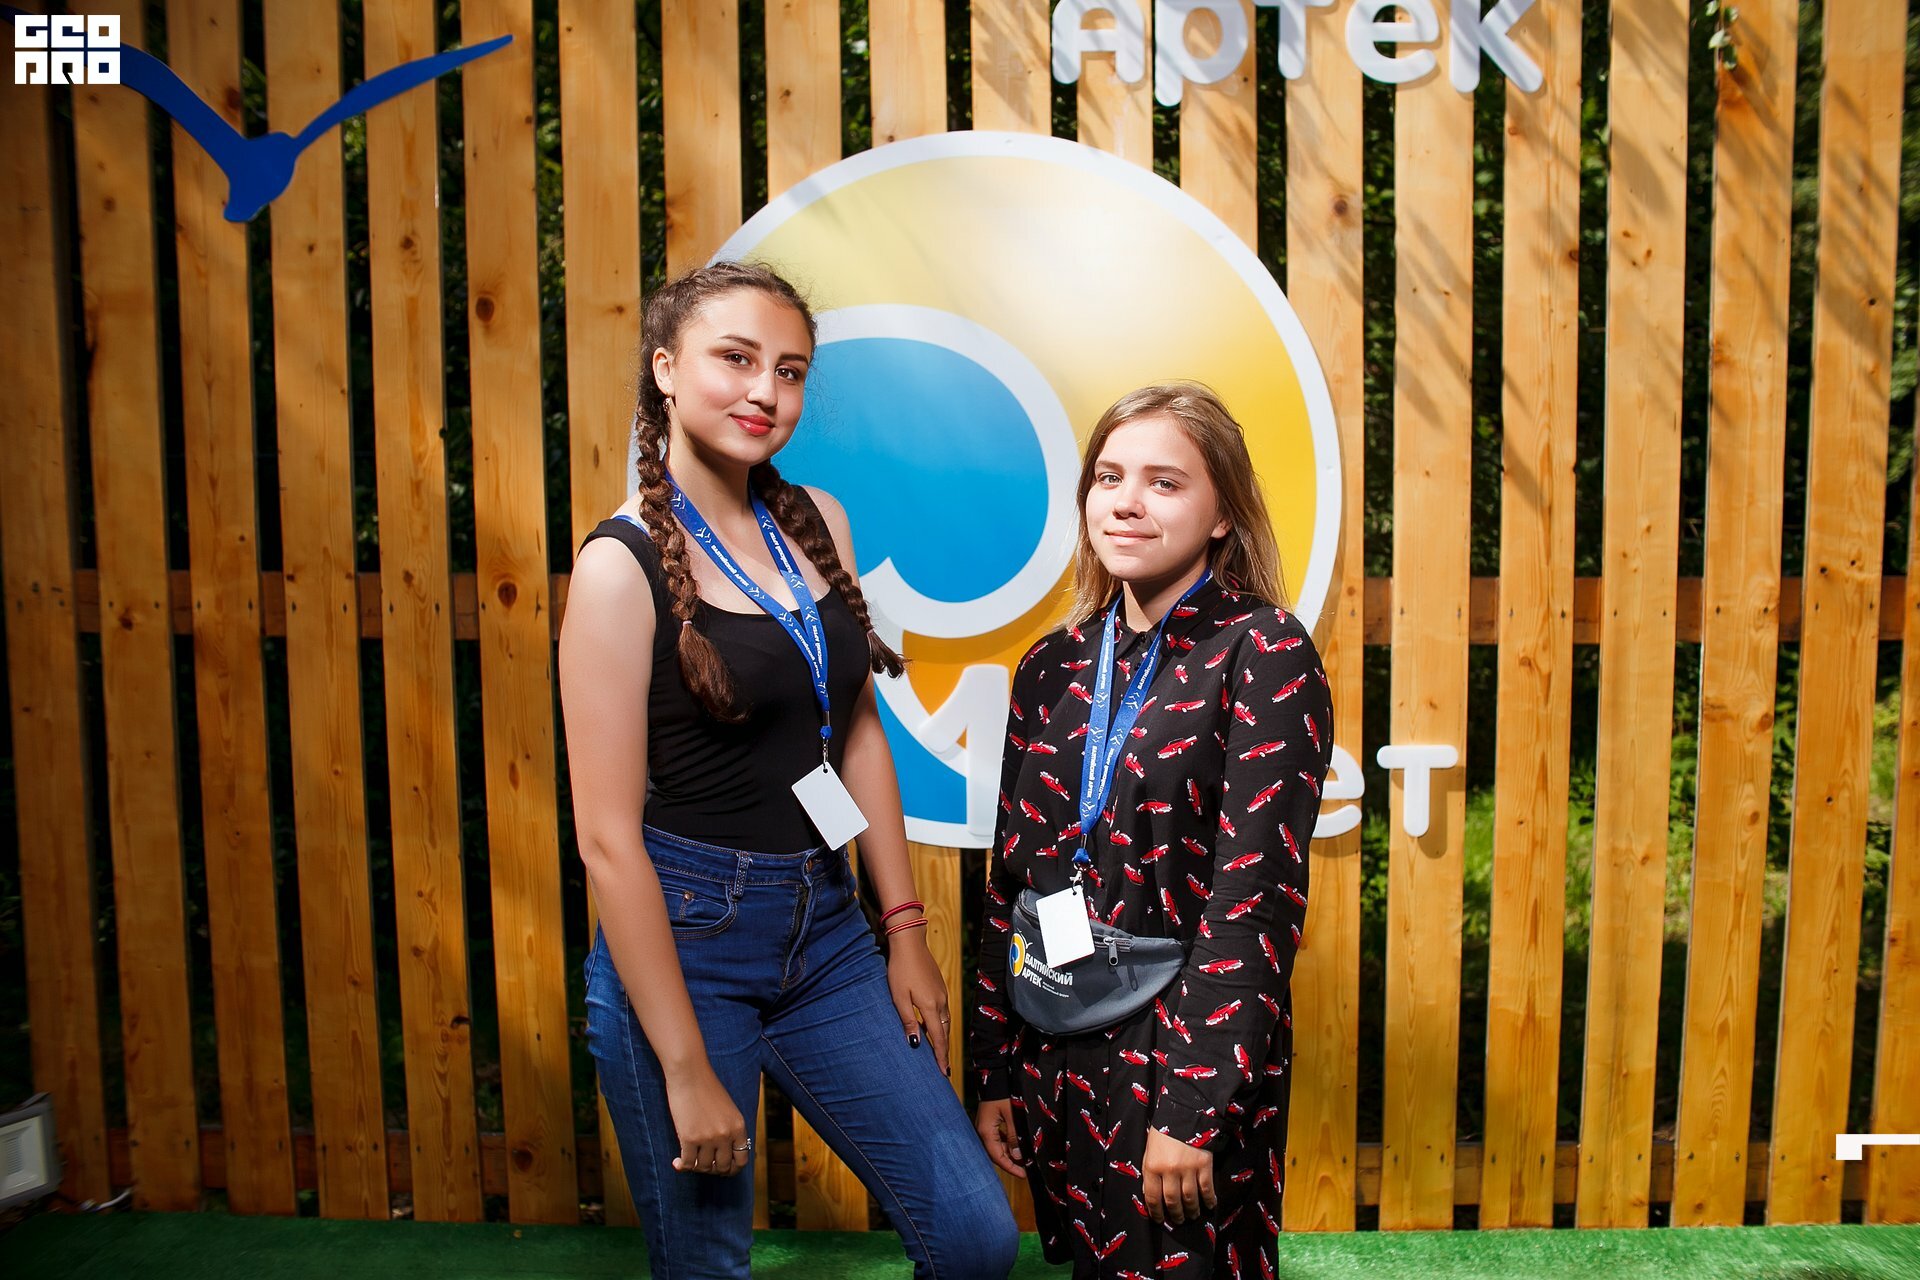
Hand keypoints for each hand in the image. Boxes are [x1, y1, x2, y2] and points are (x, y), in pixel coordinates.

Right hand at [664, 1065, 748, 1175]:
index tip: (721, 1168)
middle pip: (723, 1168)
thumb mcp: (727, 1109)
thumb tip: (721, 1155)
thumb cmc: (706, 1088)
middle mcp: (726, 1135)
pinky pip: (688, 1164)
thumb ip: (729, 1130)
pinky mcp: (689, 1138)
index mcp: (739, 1127)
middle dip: (712, 1170)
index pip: (742, 1160)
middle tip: (703, 1164)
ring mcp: (708, 1138)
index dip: (731, 1168)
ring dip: (696, 1167)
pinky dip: (682, 1166)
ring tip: (690, 1159)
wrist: (690, 1073)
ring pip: (703, 1168)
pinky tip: (677, 1162)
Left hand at [886, 927, 951, 1074]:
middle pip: (945, 1032)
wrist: (910, 943)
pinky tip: (933, 1026)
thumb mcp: (899, 997)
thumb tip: (916, 1043)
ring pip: (946, 1021)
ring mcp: (942, 993)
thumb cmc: (900, 969)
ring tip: (938, 1051)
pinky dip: (941, 1024)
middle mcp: (941, 1002)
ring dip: (943, 1037)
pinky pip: (944, 1011)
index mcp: (930, 1006)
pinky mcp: (940, 986)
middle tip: (943, 1067)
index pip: (939, 1039)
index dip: (941, 1057)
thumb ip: (908, 1021)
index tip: (943, 1073)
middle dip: (944, 1050)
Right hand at [975, 1099, 1025, 1178]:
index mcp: (985, 1131)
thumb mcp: (1012, 1115)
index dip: (1010, 1168)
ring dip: (1009, 1154)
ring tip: (1023, 1159)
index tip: (1023, 1175)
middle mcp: (982, 1131)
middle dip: (1010, 1163)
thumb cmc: (1004, 1093)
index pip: (997, 1156)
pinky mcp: (988, 1121)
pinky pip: (997, 1138)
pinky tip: (1016, 1145)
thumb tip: (1018, 1156)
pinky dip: (1006, 1144)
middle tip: (1025, 1170)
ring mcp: (984, 1126)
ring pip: (996, 1146)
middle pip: (995, 1153)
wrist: (995, 1073)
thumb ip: (1015, 1136)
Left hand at [1142, 1127, 1213, 1223]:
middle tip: (1178, 1220)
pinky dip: (1209, 1199)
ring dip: (1191, 1210)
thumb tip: (1150, 1194)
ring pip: (1190, 1198)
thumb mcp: (1149, 1150)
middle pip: (1172, 1201)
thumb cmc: (1163, 1132)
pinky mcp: (1204, 1165)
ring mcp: (1188, 1168)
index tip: (1159, 1219)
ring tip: (1192, 1215)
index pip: (1153, 1197)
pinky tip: (1209, 1205)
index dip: (1156, 1212)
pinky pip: (1207, 1188)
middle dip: (1175, 1214)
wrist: (1184, 1113)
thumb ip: (1149, 1171)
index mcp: (1153, 1166)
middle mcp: (1170, 1170)